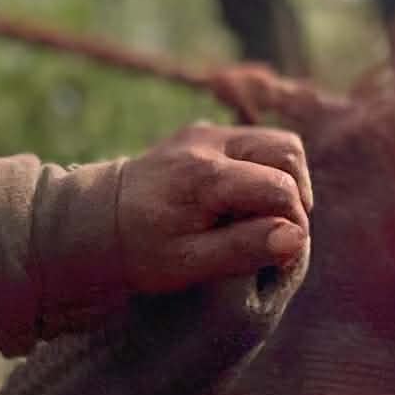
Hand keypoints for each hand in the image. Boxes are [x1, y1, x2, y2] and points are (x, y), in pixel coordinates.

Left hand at [112, 123, 311, 296]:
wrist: (97, 219)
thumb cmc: (142, 249)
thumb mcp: (190, 263)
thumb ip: (244, 249)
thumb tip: (296, 238)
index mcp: (206, 175)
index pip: (281, 187)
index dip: (294, 222)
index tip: (283, 253)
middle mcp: (209, 142)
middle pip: (289, 150)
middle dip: (298, 193)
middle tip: (283, 231)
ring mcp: (206, 132)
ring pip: (277, 141)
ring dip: (286, 179)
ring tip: (268, 217)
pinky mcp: (204, 133)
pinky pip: (256, 143)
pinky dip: (266, 170)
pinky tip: (247, 202)